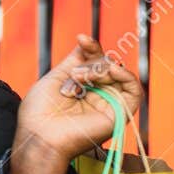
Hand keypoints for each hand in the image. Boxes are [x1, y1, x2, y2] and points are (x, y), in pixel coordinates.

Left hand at [14, 33, 143, 165]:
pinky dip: (126, 76)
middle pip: (108, 66)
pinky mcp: (120, 115)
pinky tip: (109, 71)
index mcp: (83, 89)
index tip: (82, 38)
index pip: (96, 62)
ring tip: (81, 78)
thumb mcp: (56, 77)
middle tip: (75, 75)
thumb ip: (75, 60)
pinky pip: (134, 91)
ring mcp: (109, 105)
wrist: (39, 135)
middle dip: (92, 63)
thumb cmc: (40, 112)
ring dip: (102, 69)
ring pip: (119, 75)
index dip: (92, 48)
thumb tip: (85, 41)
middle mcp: (98, 96)